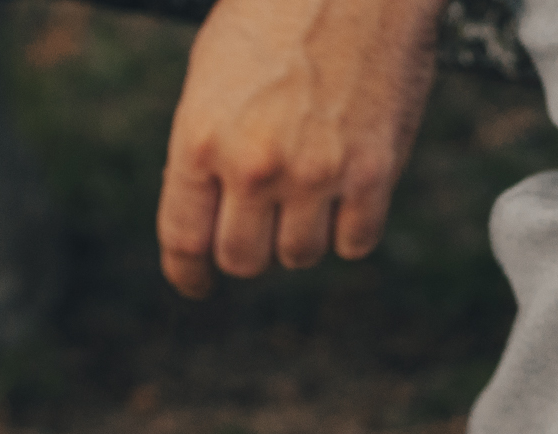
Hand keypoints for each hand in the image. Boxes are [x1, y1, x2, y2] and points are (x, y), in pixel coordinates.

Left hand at [156, 0, 446, 297]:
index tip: (197, 283)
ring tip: (309, 194)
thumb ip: (205, 147)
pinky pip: (355, 242)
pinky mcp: (373, 171)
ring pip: (299, 255)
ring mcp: (316, 173)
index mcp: (202, 139)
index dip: (188, 273)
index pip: (184, 240)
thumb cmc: (277, 10)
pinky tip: (349, 194)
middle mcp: (254, 165)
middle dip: (248, 248)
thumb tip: (208, 209)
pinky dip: (351, 228)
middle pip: (242, 259)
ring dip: (300, 236)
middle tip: (262, 225)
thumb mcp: (212, 73)